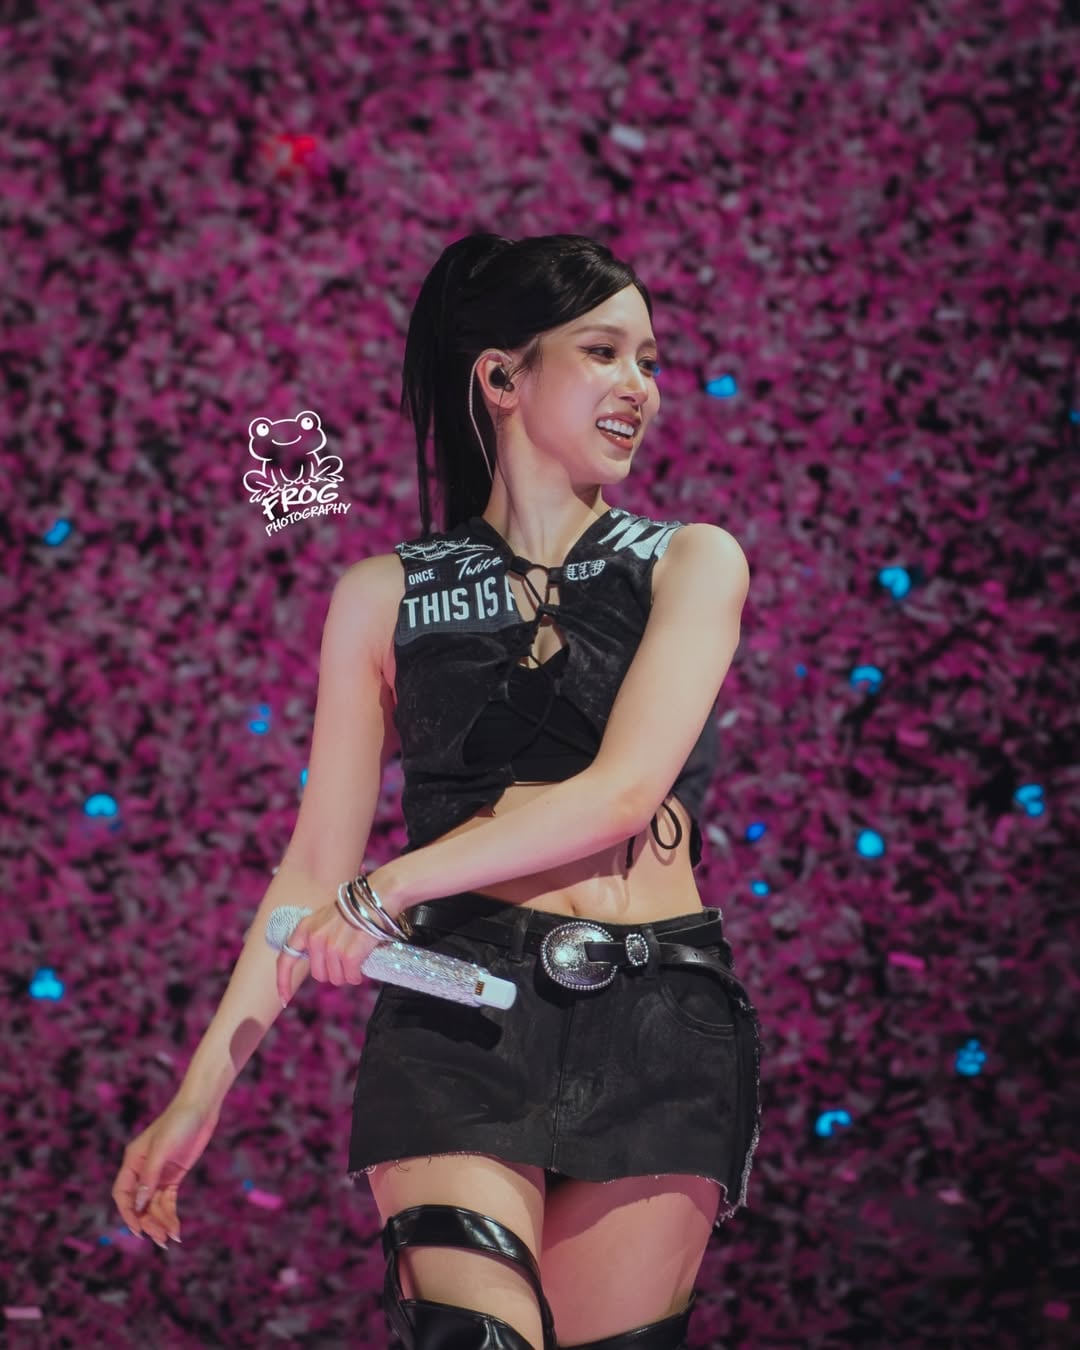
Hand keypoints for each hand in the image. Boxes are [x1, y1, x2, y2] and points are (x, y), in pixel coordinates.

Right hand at [112, 1095, 221, 1245]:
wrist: (201, 1108)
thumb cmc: (178, 1123)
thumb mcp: (162, 1149)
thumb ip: (149, 1177)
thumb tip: (138, 1206)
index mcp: (132, 1161)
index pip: (123, 1194)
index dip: (128, 1214)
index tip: (138, 1230)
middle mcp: (143, 1170)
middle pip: (140, 1204)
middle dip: (149, 1222)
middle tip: (161, 1239)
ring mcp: (158, 1174)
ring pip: (154, 1205)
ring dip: (160, 1222)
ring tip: (170, 1239)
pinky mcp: (173, 1176)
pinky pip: (167, 1200)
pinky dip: (170, 1214)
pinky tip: (176, 1228)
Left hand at [275, 900, 385, 1005]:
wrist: (378, 897)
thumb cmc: (356, 908)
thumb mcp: (326, 919)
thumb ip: (316, 939)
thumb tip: (319, 964)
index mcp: (305, 928)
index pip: (285, 960)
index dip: (283, 982)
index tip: (284, 999)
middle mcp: (315, 938)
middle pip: (319, 975)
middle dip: (333, 972)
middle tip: (346, 960)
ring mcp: (331, 947)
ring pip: (336, 979)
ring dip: (347, 974)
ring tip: (356, 956)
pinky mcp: (349, 955)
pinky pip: (351, 977)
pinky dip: (357, 975)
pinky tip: (363, 963)